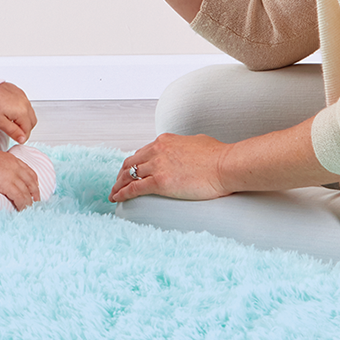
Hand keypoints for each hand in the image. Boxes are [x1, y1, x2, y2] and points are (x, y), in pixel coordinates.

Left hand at [0, 81, 35, 143]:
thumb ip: (13, 132)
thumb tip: (22, 139)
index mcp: (22, 112)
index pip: (28, 130)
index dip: (21, 137)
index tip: (15, 138)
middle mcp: (25, 103)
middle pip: (32, 122)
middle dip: (25, 128)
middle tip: (13, 131)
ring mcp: (23, 96)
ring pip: (30, 113)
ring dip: (24, 119)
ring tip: (10, 120)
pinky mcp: (19, 92)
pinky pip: (26, 104)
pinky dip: (22, 110)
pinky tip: (11, 111)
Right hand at [0, 148, 40, 209]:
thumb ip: (0, 167)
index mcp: (12, 160)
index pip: (28, 171)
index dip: (33, 181)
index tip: (34, 188)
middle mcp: (15, 167)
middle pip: (31, 181)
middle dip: (35, 192)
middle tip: (36, 201)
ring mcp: (13, 175)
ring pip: (26, 191)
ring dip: (29, 201)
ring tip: (30, 209)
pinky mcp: (8, 184)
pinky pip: (20, 197)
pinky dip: (23, 204)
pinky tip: (23, 209)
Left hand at [109, 133, 230, 202]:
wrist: (225, 165)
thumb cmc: (218, 156)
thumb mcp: (196, 142)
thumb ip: (185, 146)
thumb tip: (186, 150)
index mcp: (164, 140)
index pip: (141, 152)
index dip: (133, 163)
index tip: (130, 171)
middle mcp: (157, 150)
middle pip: (131, 162)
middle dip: (121, 174)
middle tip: (117, 183)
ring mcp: (157, 165)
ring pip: (129, 175)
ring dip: (118, 185)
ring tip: (114, 193)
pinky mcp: (160, 182)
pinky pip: (134, 188)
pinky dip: (122, 193)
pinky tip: (117, 199)